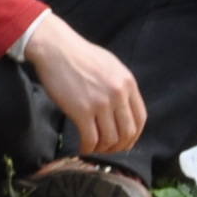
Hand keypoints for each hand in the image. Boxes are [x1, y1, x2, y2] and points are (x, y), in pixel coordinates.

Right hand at [21, 12, 145, 156]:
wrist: (55, 48)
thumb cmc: (79, 55)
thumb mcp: (110, 65)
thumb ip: (120, 85)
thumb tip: (123, 108)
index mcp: (128, 83)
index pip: (140, 118)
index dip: (134, 135)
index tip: (126, 142)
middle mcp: (118, 94)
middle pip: (127, 132)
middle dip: (119, 146)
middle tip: (108, 149)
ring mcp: (101, 103)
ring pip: (110, 139)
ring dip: (103, 148)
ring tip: (94, 148)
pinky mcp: (82, 110)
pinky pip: (90, 138)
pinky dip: (88, 148)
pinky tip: (83, 147)